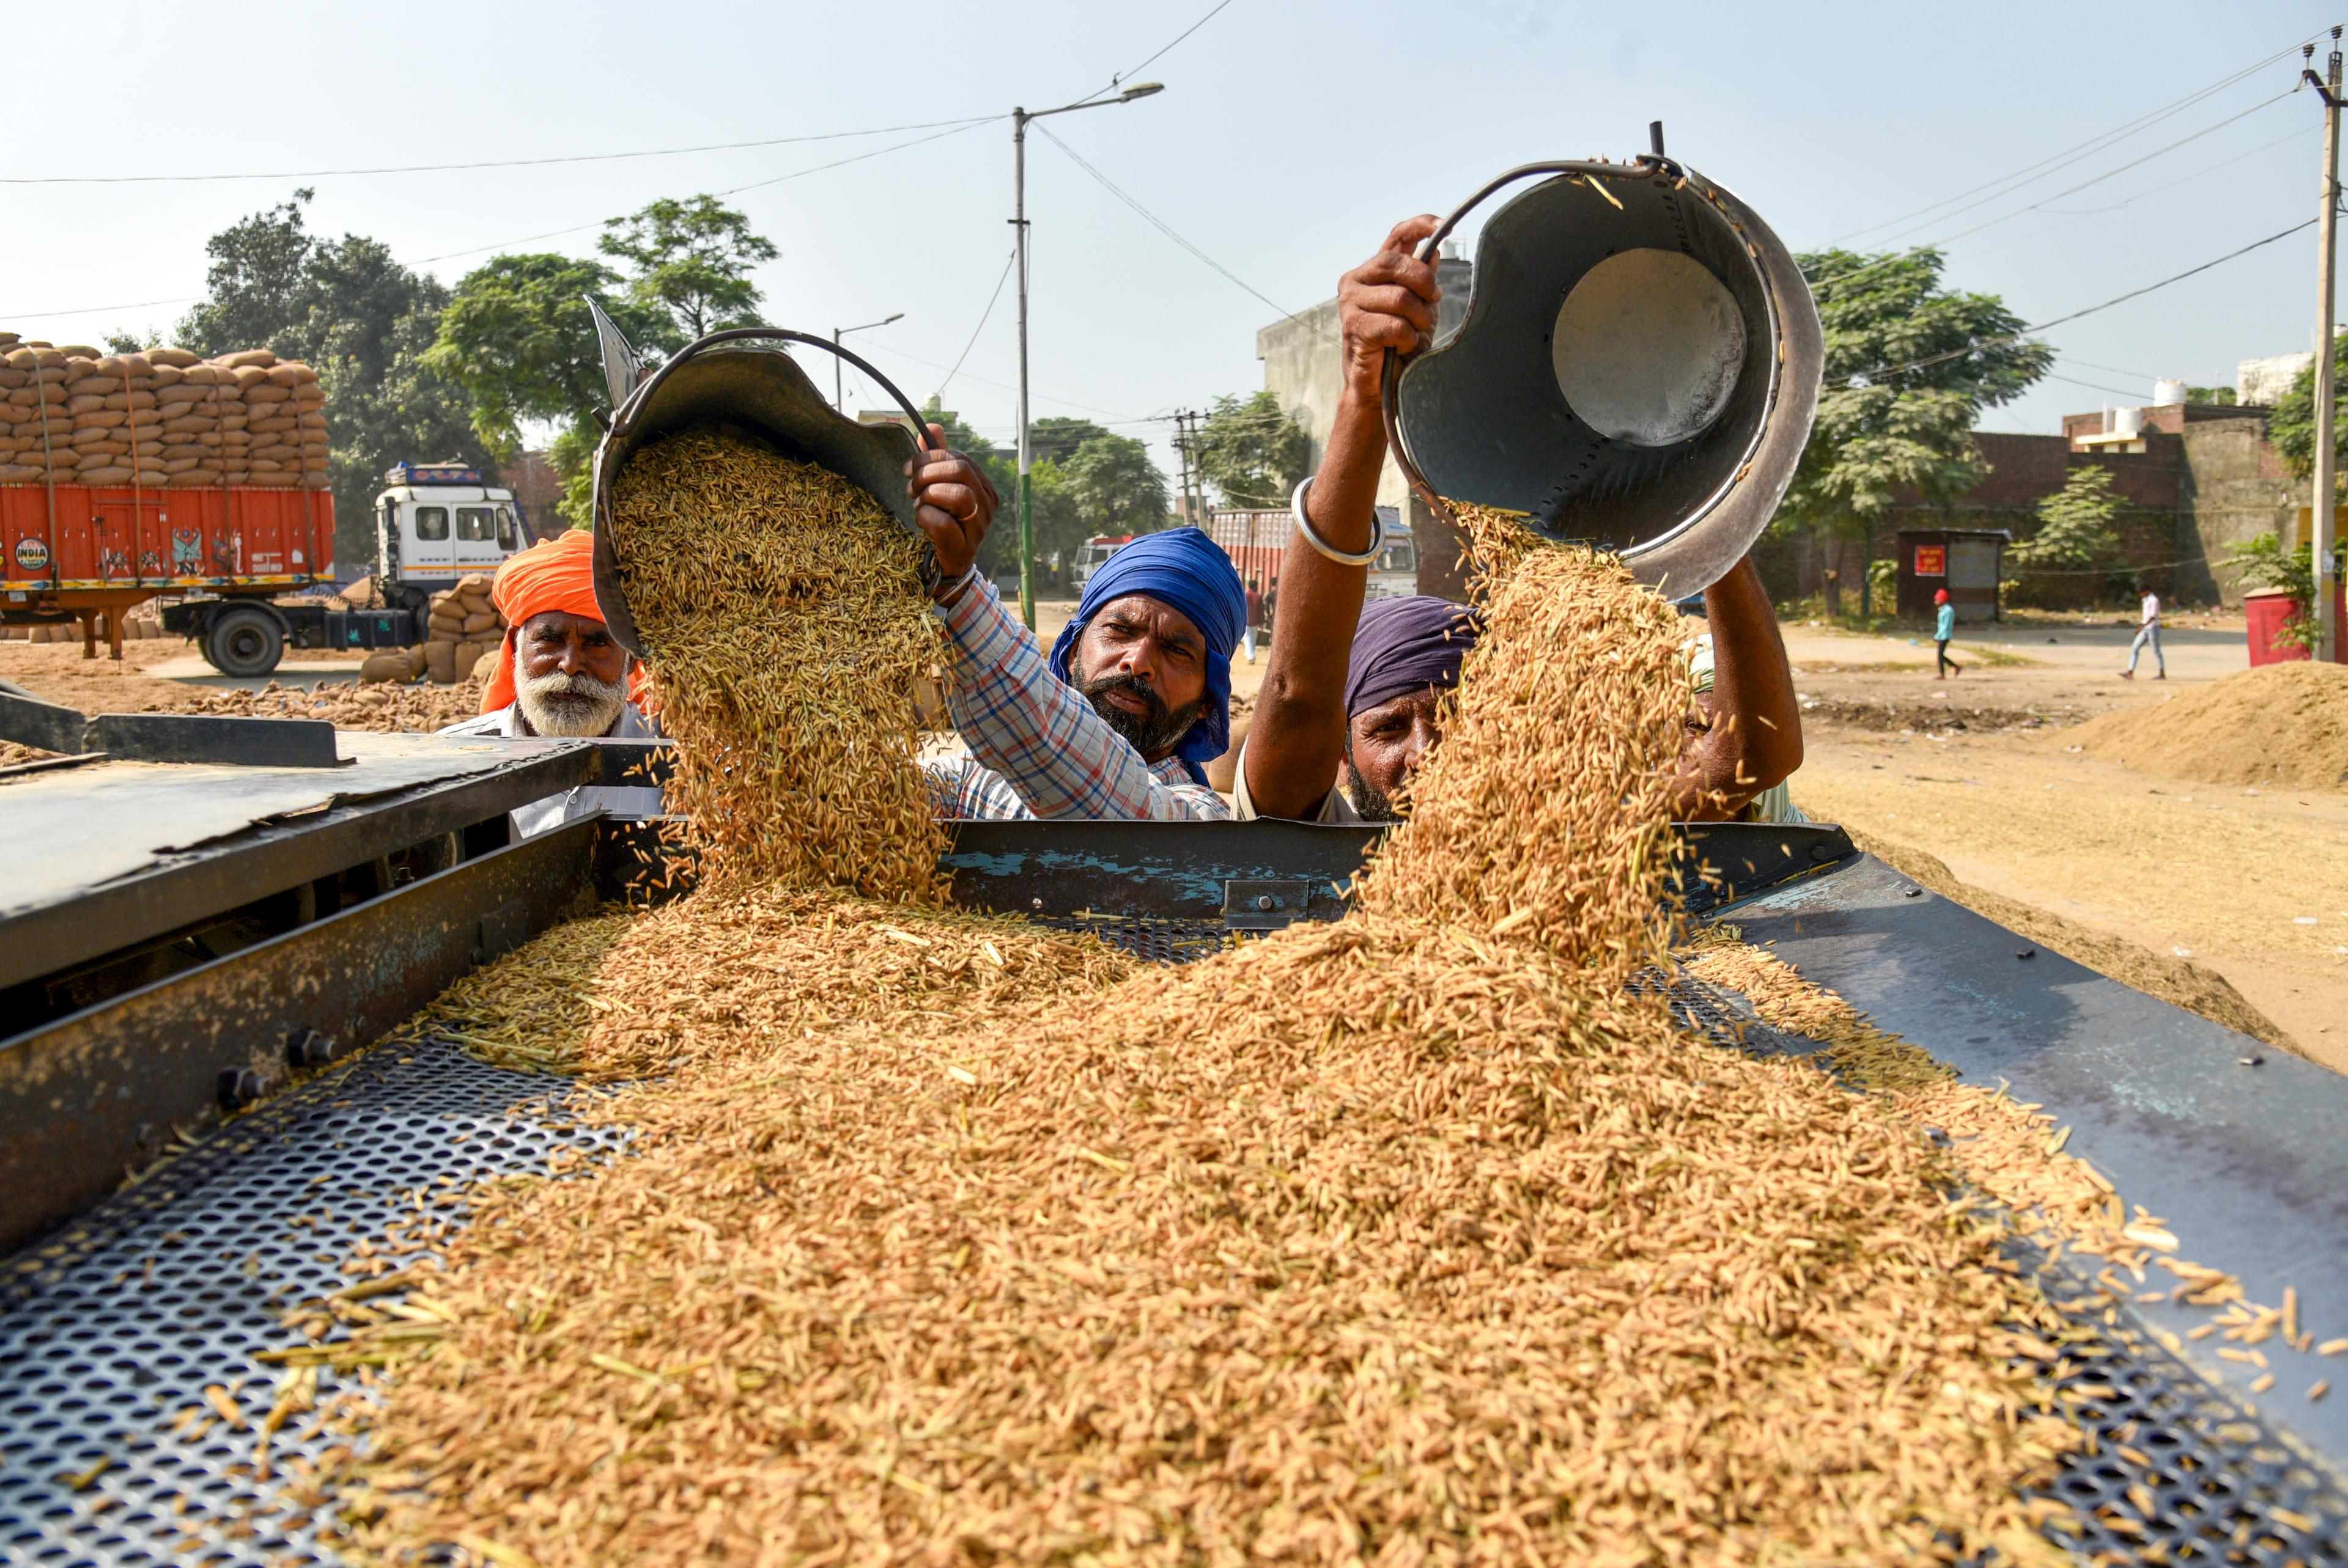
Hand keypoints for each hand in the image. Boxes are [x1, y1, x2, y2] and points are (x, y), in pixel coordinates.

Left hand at [905, 424, 999, 599]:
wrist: (947, 567)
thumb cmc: (943, 522)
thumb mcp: (941, 487)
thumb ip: (938, 458)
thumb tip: (932, 425)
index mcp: (985, 487)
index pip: (961, 458)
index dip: (931, 457)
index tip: (909, 469)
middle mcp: (988, 506)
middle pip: (961, 471)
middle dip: (928, 473)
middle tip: (910, 486)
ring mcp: (978, 528)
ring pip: (958, 494)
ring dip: (928, 494)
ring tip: (917, 503)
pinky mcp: (963, 548)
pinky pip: (943, 524)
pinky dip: (925, 517)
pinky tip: (920, 520)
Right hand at [1337, 215, 1440, 401]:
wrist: (1380, 387)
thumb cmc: (1400, 346)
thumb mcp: (1419, 307)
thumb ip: (1422, 279)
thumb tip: (1434, 250)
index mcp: (1374, 271)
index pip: (1397, 235)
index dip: (1421, 225)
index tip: (1444, 226)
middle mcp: (1356, 280)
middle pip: (1398, 262)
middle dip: (1424, 284)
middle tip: (1431, 303)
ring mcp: (1350, 302)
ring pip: (1400, 297)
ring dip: (1417, 320)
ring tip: (1411, 335)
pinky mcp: (1353, 326)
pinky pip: (1394, 325)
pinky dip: (1406, 339)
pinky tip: (1400, 347)